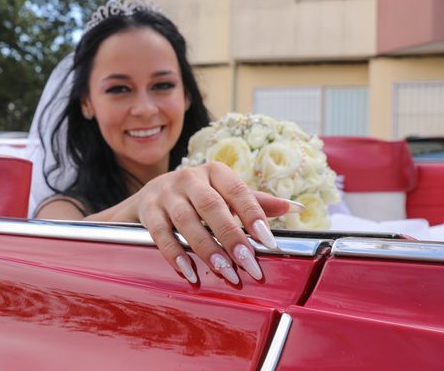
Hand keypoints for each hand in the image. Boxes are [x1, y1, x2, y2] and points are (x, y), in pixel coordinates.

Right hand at [127, 162, 297, 284]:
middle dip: (231, 237)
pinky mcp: (147, 209)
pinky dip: (175, 254)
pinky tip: (190, 272)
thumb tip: (295, 208)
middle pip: (212, 206)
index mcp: (215, 171)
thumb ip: (256, 201)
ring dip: (206, 248)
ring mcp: (166, 193)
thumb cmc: (198, 196)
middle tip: (248, 265)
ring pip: (186, 220)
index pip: (237, 190)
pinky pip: (161, 233)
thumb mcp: (225, 193)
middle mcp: (190, 178)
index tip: (268, 243)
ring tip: (223, 271)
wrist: (150, 195)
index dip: (253, 215)